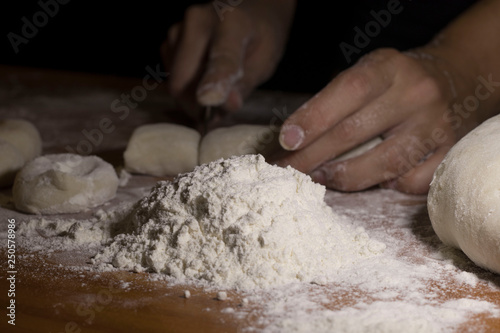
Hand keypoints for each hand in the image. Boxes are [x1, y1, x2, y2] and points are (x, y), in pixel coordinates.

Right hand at [162, 0, 295, 119]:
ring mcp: (179, 28)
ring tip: (215, 90)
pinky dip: (186, 86)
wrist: (251, 9)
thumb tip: (225, 105)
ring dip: (191, 96)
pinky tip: (203, 78)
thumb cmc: (260, 37)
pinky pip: (171, 76)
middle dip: (197, 105)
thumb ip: (245, 83)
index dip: (214, 81)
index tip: (208, 100)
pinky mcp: (169, 40)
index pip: (221, 57)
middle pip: (183, 78)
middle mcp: (198, 20)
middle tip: (218, 112)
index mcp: (232, 22)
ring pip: (175, 81)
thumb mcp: (265, 61)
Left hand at [275, 47, 479, 193]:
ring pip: (383, 164)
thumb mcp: (365, 74)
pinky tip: (373, 178)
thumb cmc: (391, 84)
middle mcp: (416, 93)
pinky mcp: (450, 152)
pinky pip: (410, 182)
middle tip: (287, 171)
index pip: (347, 91)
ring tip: (320, 177)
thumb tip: (291, 142)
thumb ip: (333, 102)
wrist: (451, 80)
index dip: (313, 118)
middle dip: (312, 156)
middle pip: (355, 132)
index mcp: (389, 67)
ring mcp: (437, 125)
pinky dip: (386, 185)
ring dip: (343, 177)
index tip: (287, 141)